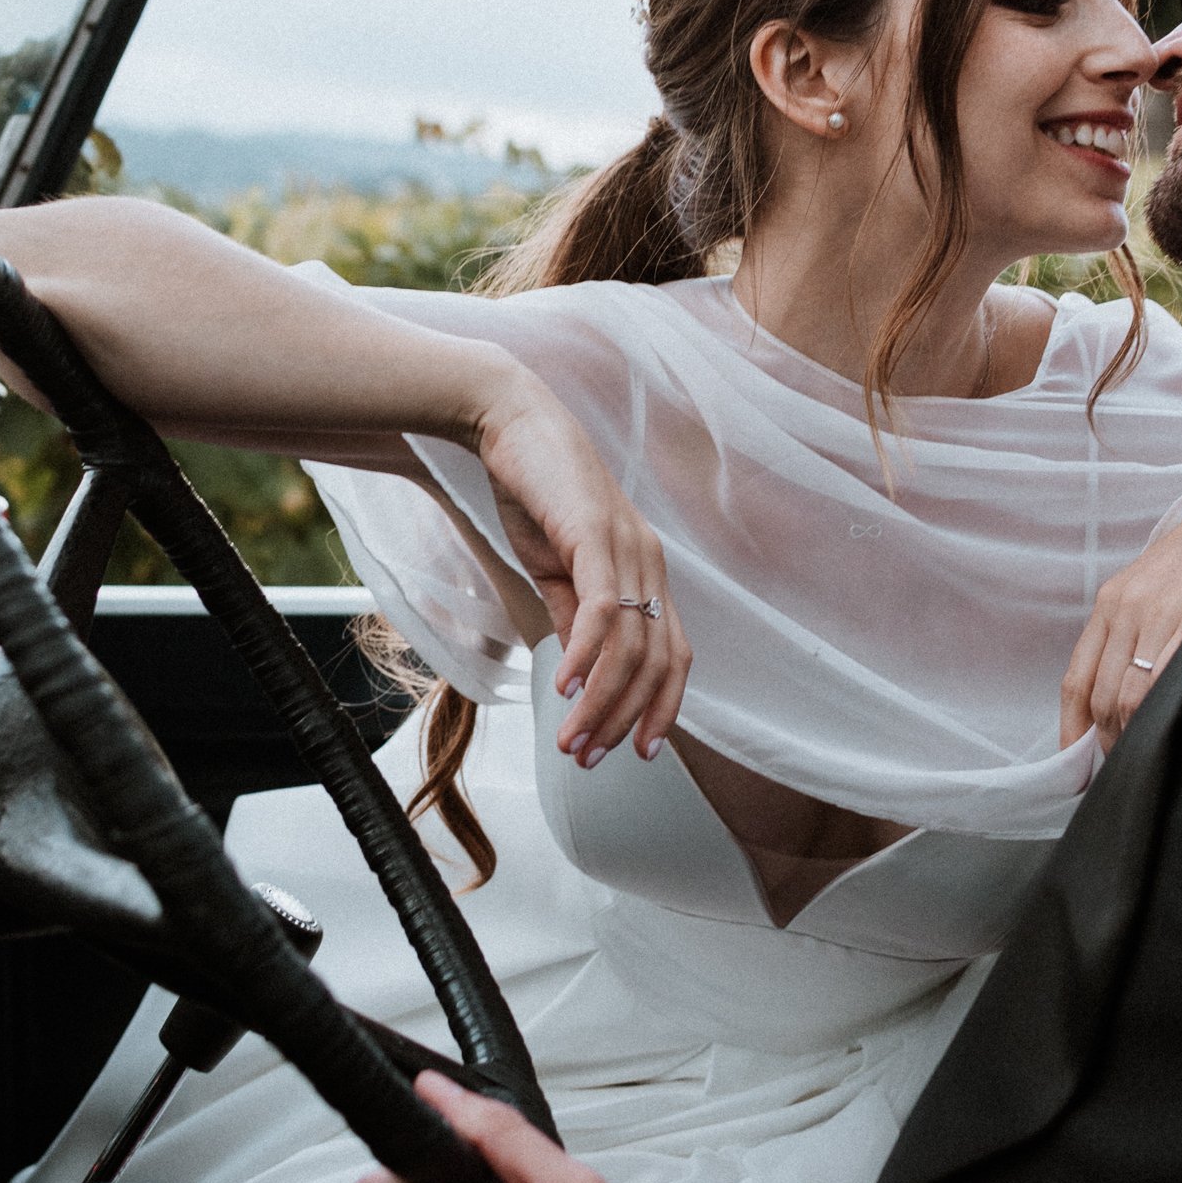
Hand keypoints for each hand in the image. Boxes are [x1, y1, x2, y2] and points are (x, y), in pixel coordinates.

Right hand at [473, 368, 690, 765]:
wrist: (509, 422)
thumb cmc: (535, 489)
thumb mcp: (557, 567)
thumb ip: (574, 614)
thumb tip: (581, 670)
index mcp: (646, 570)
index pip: (673, 655)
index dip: (661, 708)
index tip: (637, 753)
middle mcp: (649, 561)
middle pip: (658, 661)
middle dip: (626, 719)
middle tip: (590, 760)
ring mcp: (627, 547)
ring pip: (632, 646)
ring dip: (602, 703)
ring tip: (572, 741)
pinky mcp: (595, 534)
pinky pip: (602, 610)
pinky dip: (587, 657)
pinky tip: (566, 687)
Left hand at [1060, 510, 1181, 746]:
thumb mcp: (1142, 591)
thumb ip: (1123, 637)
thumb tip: (1110, 699)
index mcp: (1108, 604)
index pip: (1076, 678)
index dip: (1071, 727)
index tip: (1073, 759)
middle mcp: (1126, 610)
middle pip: (1102, 694)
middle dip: (1105, 739)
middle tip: (1115, 765)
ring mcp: (1159, 616)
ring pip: (1131, 695)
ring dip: (1131, 734)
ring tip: (1139, 754)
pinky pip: (1167, 681)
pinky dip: (1160, 714)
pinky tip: (1163, 729)